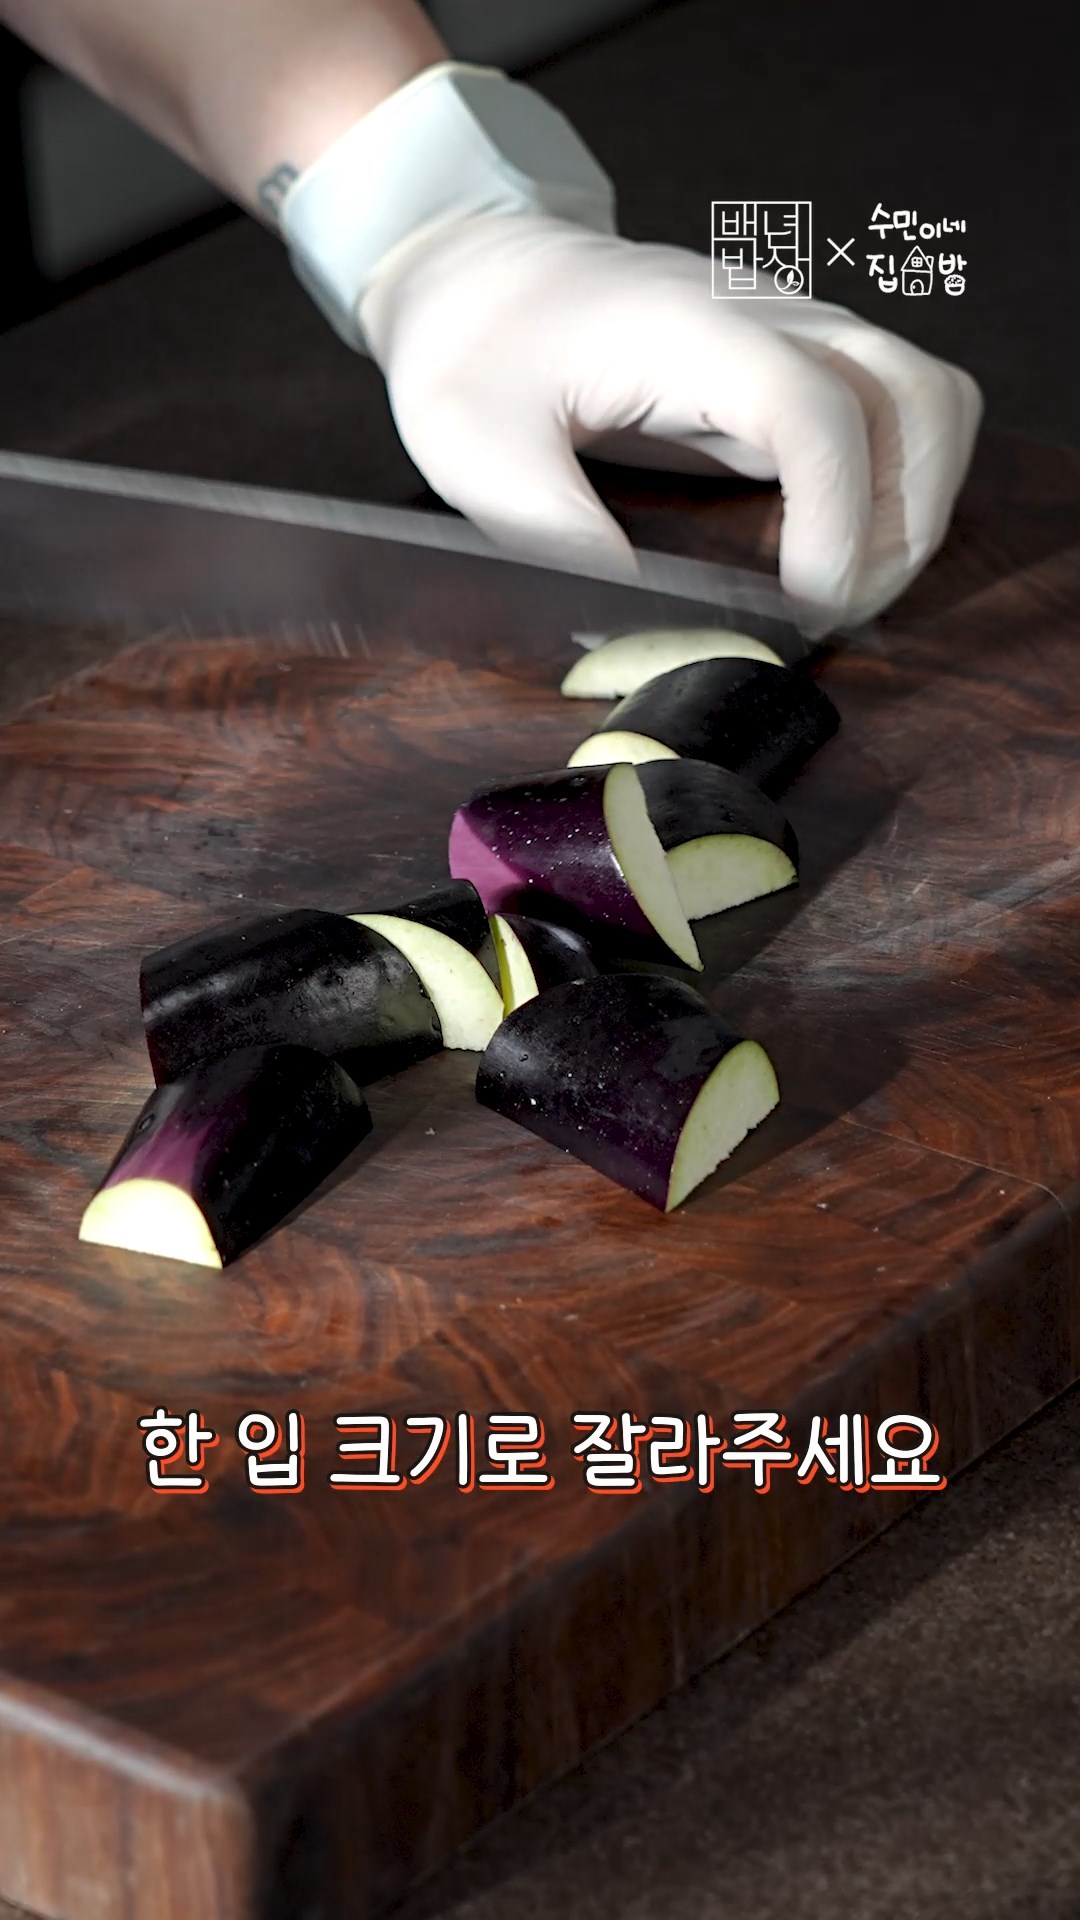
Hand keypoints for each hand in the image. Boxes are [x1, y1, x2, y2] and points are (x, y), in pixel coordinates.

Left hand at [360, 211, 982, 628]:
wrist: (475, 267)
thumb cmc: (470, 347)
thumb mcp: (477, 451)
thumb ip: (558, 535)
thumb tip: (639, 626)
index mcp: (691, 329)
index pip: (820, 410)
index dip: (837, 520)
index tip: (804, 608)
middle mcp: (768, 317)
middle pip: (920, 397)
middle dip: (902, 524)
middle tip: (830, 610)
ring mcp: (793, 334)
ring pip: (928, 403)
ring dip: (911, 508)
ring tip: (838, 588)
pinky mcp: (793, 365)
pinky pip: (894, 417)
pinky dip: (891, 489)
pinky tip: (824, 550)